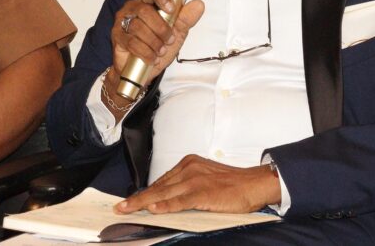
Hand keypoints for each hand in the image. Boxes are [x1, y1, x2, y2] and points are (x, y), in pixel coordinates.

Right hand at [107, 0, 204, 103]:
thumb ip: (186, 19)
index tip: (171, 9)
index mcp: (148, 2)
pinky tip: (152, 57)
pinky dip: (146, 52)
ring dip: (154, 42)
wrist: (143, 71)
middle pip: (145, 11)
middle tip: (169, 39)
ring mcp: (122, 22)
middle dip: (161, 28)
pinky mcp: (117, 37)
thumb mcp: (177, 33)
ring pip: (138, 27)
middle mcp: (133, 8)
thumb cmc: (158, 47)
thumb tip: (199, 5)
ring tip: (161, 51)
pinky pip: (132, 42)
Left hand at [114, 155, 280, 214]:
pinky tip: (152, 210)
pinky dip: (165, 206)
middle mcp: (189, 168)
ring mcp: (195, 179)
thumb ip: (186, 188)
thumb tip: (166, 203)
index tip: (128, 200)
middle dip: (137, 199)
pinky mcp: (203, 192)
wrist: (254, 184)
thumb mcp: (205, 179)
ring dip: (143, 203)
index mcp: (188, 164)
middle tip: (119, 207)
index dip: (144, 193)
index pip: (160, 182)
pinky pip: (180, 201)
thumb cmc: (232, 185)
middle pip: (157, 187)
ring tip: (127, 210)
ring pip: (163, 194)